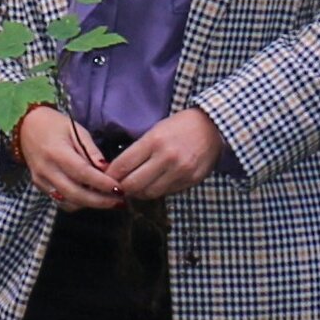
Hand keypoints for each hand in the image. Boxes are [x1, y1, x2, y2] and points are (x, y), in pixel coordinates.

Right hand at [12, 104, 123, 209]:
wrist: (25, 125)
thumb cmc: (54, 124)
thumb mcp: (76, 130)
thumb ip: (91, 151)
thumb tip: (107, 169)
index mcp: (57, 152)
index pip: (83, 173)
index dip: (102, 184)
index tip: (119, 189)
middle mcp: (47, 170)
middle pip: (75, 194)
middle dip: (99, 201)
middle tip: (119, 201)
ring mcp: (41, 180)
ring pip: (68, 202)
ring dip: (89, 204)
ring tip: (108, 200)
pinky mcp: (39, 186)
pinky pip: (60, 201)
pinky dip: (77, 202)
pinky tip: (90, 197)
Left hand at [105, 108, 224, 200]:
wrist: (213, 127)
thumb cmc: (180, 126)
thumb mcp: (156, 130)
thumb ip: (138, 150)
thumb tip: (118, 170)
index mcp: (154, 141)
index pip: (123, 165)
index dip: (110, 175)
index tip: (106, 178)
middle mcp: (167, 158)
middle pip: (133, 184)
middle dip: (122, 188)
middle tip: (118, 186)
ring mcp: (180, 171)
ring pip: (149, 193)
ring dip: (138, 193)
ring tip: (135, 187)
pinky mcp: (190, 180)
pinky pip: (166, 192)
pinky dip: (156, 191)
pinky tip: (153, 184)